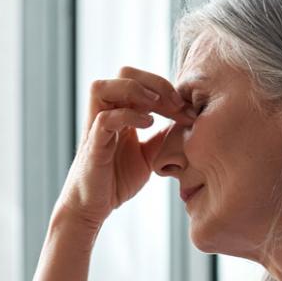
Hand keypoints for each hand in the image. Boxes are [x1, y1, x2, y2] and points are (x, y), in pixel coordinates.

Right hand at [56, 67, 194, 230]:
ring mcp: (96, 128)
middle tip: (176, 104)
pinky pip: (104, 119)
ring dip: (135, 91)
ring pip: (103, 87)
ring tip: (157, 107)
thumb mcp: (149, 154)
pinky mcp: (93, 145)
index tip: (188, 109)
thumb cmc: (116, 180)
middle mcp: (105, 113)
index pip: (141, 80)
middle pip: (124, 73)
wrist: (94, 207)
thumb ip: (163, 136)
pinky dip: (128, 116)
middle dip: (155, 83)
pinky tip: (147, 124)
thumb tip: (185, 121)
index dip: (167, 88)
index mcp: (120, 112)